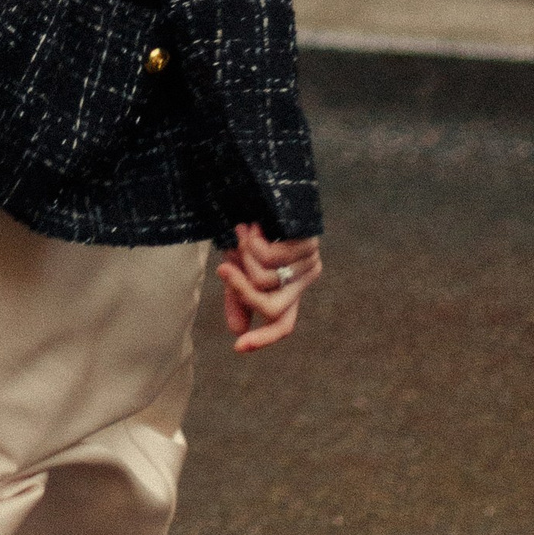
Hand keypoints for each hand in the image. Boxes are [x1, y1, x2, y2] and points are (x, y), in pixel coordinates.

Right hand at [217, 222, 321, 352]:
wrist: (267, 187)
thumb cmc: (252, 226)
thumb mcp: (239, 263)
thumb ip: (239, 293)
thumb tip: (237, 331)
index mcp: (290, 287)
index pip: (282, 323)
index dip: (262, 338)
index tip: (237, 347)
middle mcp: (304, 280)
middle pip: (272, 308)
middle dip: (241, 290)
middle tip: (222, 268)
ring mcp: (310, 263)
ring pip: (266, 281)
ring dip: (244, 258)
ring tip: (242, 233)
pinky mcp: (310, 245)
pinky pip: (271, 260)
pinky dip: (253, 244)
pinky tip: (254, 225)